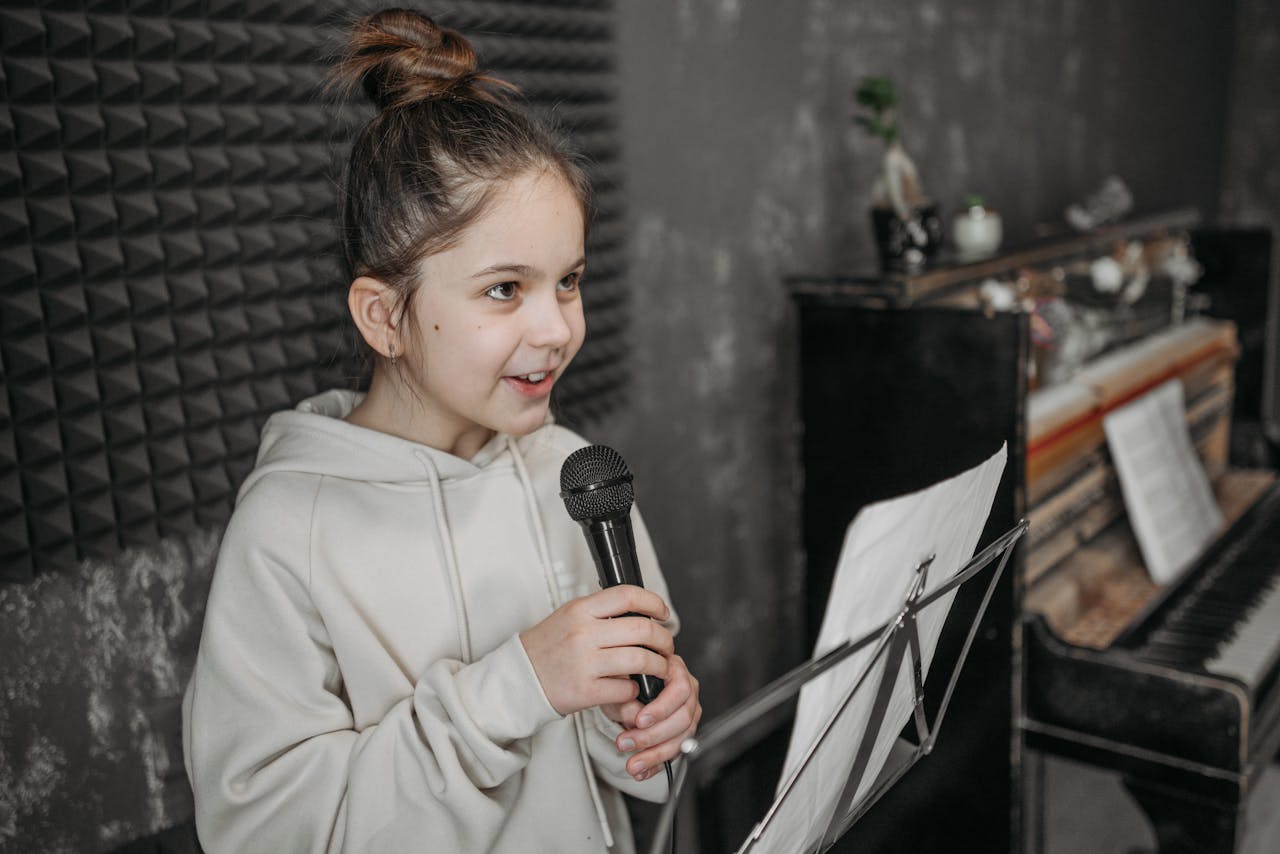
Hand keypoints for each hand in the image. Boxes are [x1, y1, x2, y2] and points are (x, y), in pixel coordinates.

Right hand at [520, 585, 673, 716]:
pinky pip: (625, 688)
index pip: (627, 596)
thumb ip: (601, 612)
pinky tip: (630, 687)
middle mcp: (583, 633)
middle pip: (642, 629)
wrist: (519, 678)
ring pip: (640, 660)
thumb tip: (641, 612)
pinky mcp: (586, 691)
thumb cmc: (549, 647)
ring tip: (658, 668)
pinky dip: (634, 689)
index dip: (654, 602)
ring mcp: (584, 663)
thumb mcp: (570, 617)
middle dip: (664, 639)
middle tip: (666, 647)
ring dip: (658, 666)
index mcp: (581, 610)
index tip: (663, 613)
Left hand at [608, 654, 700, 781]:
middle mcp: (687, 691)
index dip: (661, 708)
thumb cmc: (623, 679)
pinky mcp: (683, 733)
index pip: (679, 690)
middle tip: (626, 743)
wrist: (623, 689)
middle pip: (682, 718)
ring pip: (681, 739)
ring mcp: (688, 712)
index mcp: (674, 670)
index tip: (639, 721)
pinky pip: (675, 753)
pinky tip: (642, 770)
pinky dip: (656, 765)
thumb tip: (634, 719)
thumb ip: (627, 699)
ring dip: (655, 755)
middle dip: (653, 736)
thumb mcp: (617, 684)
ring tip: (632, 764)